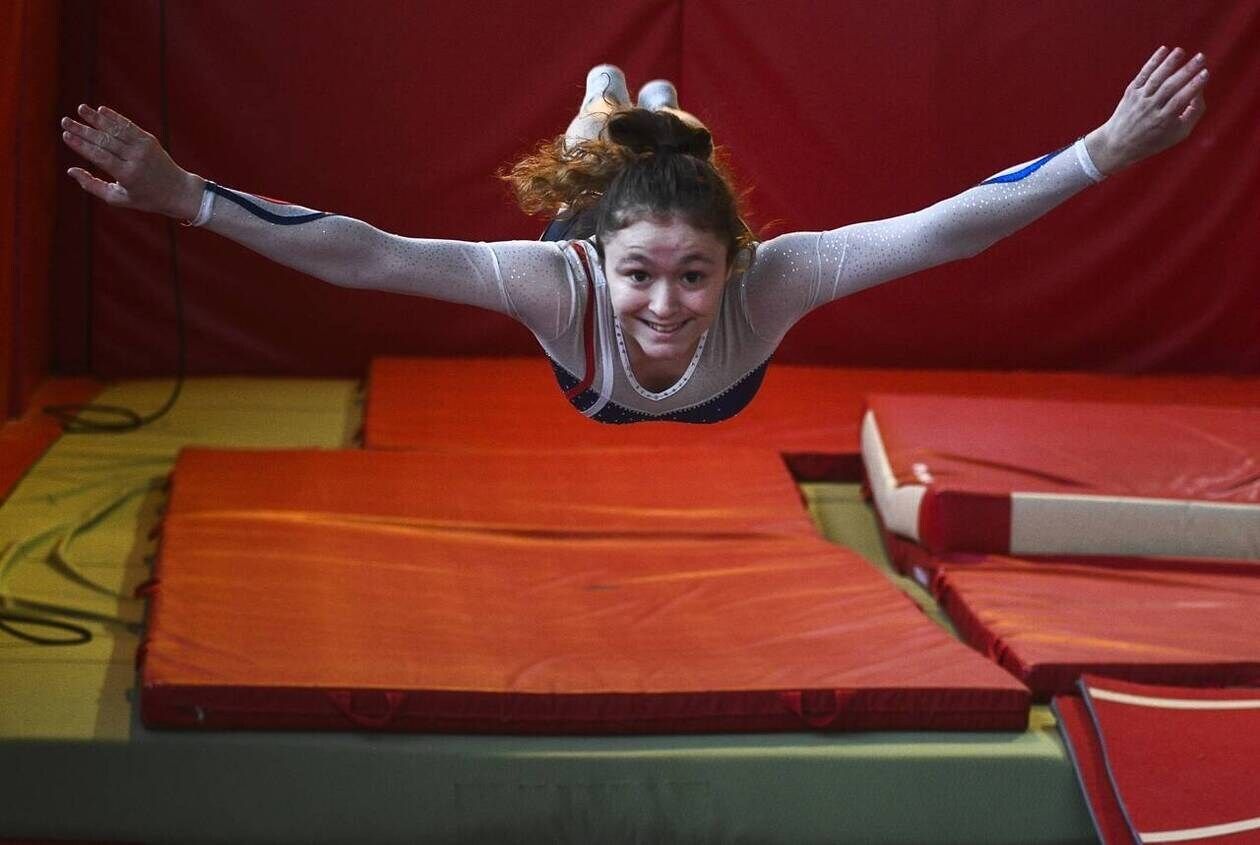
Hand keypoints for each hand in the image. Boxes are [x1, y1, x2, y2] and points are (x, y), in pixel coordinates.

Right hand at [60, 104, 204, 219]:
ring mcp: (144, 147)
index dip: (81, 145)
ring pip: (116, 130)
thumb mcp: (118, 198)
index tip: (65, 135)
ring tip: (81, 108)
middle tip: (65, 121)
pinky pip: (129, 126)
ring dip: (97, 118)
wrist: (178, 190)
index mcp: (127, 175)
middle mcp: (136, 159)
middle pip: (105, 141)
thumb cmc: (145, 198)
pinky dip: (115, 117)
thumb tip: (70, 170)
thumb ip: (93, 186)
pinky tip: (101, 110)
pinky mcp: (150, 140)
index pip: (99, 156)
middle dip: (83, 130)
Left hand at [1085, 46, 1207, 175]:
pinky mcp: (1130, 92)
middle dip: (1186, 71)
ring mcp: (1139, 99)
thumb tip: (1201, 90)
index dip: (1193, 86)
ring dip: (1169, 63)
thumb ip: (1194, 113)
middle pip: (1169, 87)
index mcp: (1163, 120)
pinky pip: (1143, 74)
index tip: (1205, 73)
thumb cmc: (1154, 139)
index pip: (1180, 100)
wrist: (1117, 144)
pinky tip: (1164, 49)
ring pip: (1155, 78)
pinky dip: (1152, 62)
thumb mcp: (1178, 133)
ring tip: (1181, 51)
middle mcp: (1150, 108)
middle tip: (1201, 57)